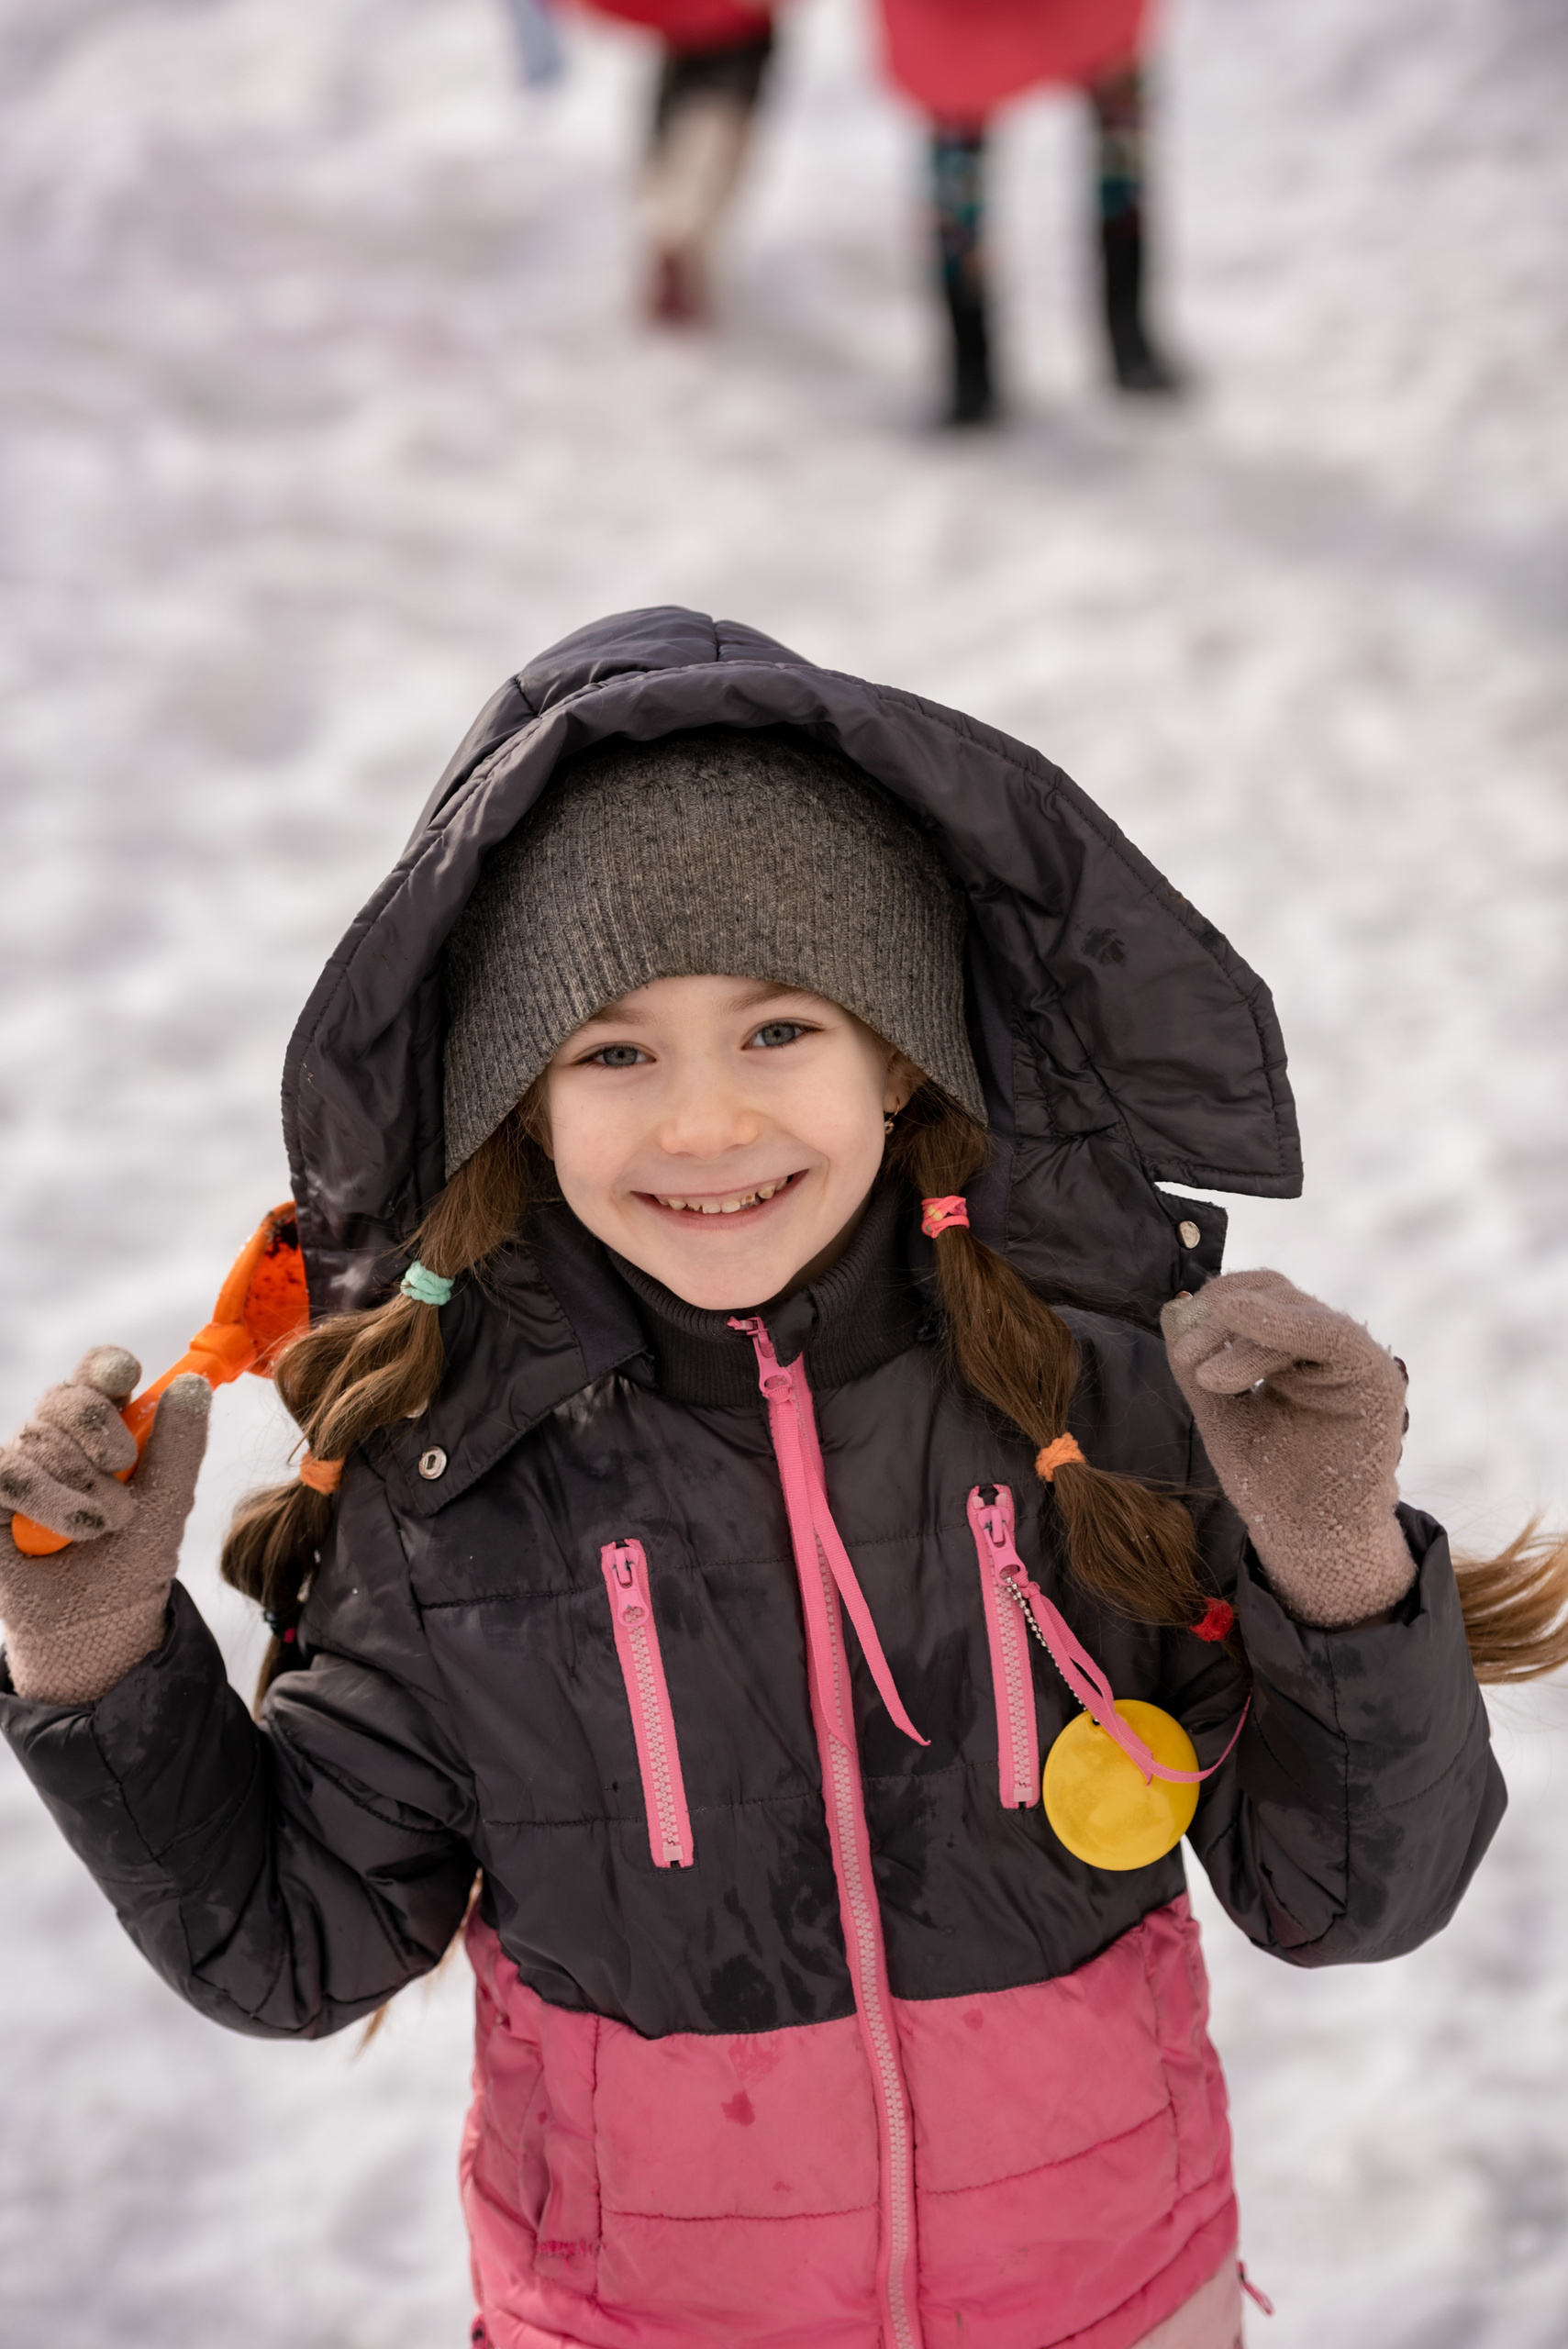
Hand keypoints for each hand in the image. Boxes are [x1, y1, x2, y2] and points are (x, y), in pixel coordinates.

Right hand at [0, 1349, 209, 1704]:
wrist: (100, 1624)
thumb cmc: (135, 1558)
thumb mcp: (169, 1500)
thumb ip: (181, 1443)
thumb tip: (194, 1382)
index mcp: (105, 1426)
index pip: (99, 1372)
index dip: (107, 1365)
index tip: (125, 1374)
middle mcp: (57, 1438)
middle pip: (66, 1395)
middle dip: (100, 1429)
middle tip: (124, 1466)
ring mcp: (20, 1465)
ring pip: (38, 1438)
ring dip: (83, 1485)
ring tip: (105, 1525)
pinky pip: (8, 1474)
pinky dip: (49, 1502)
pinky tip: (73, 1532)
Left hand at [1161, 1271, 1413, 1628]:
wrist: (1310, 1539)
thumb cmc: (1271, 1480)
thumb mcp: (1221, 1414)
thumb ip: (1197, 1364)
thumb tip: (1173, 1305)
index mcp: (1296, 1349)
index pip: (1258, 1297)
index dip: (1215, 1305)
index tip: (1180, 1343)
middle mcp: (1330, 1346)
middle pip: (1275, 1293)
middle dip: (1222, 1316)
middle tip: (1187, 1356)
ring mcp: (1358, 1359)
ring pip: (1297, 1311)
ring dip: (1244, 1333)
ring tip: (1210, 1379)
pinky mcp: (1379, 1380)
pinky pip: (1332, 1335)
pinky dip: (1281, 1330)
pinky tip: (1231, 1353)